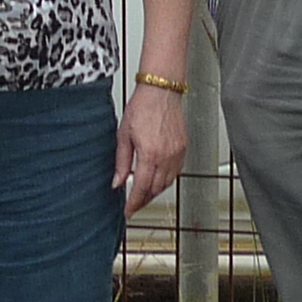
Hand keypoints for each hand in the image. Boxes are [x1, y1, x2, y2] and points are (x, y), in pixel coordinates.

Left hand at [113, 82, 187, 213]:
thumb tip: (117, 182)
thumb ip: (121, 162)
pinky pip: (176, 172)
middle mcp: (166, 157)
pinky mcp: (183, 148)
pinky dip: (166, 180)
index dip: (133, 203)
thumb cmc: (142, 107)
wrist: (161, 90)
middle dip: (144, 200)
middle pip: (156, 189)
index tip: (128, 211)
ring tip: (144, 193)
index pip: (141, 188)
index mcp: (150, 155)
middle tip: (134, 204)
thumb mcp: (123, 135)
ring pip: (168, 183)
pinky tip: (158, 178)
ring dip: (155, 191)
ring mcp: (177, 153)